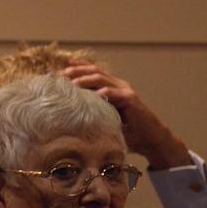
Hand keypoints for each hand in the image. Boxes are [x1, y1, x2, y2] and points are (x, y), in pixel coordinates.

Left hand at [60, 61, 189, 167]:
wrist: (149, 139)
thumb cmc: (125, 130)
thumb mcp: (104, 118)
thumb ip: (90, 111)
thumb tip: (65, 115)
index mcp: (109, 86)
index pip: (91, 72)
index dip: (75, 68)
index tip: (57, 70)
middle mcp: (117, 85)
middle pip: (94, 71)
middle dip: (76, 71)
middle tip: (60, 75)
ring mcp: (125, 91)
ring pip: (103, 79)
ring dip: (86, 79)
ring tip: (72, 82)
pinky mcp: (132, 100)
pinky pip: (116, 94)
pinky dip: (105, 93)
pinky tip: (95, 95)